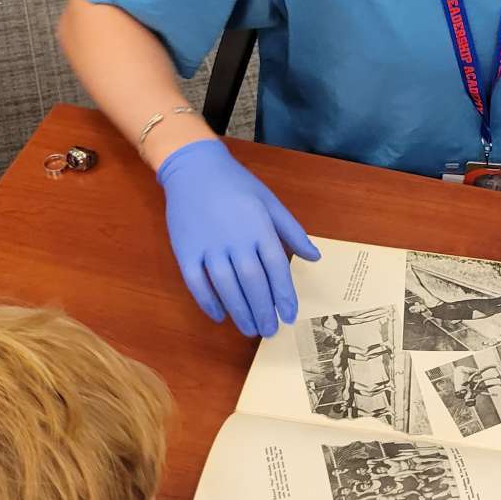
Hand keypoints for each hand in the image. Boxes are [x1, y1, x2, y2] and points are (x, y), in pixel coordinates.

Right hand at [157, 140, 319, 338]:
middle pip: (253, 282)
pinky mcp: (185, 250)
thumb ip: (292, 231)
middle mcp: (236, 239)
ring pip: (226, 286)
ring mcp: (208, 246)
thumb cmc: (237, 185)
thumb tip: (315, 257)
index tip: (289, 316)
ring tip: (250, 329)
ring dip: (240, 311)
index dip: (284, 295)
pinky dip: (207, 302)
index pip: (276, 268)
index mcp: (260, 228)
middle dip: (263, 310)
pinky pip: (196, 282)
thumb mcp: (270, 203)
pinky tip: (219, 315)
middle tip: (270, 330)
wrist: (194, 168)